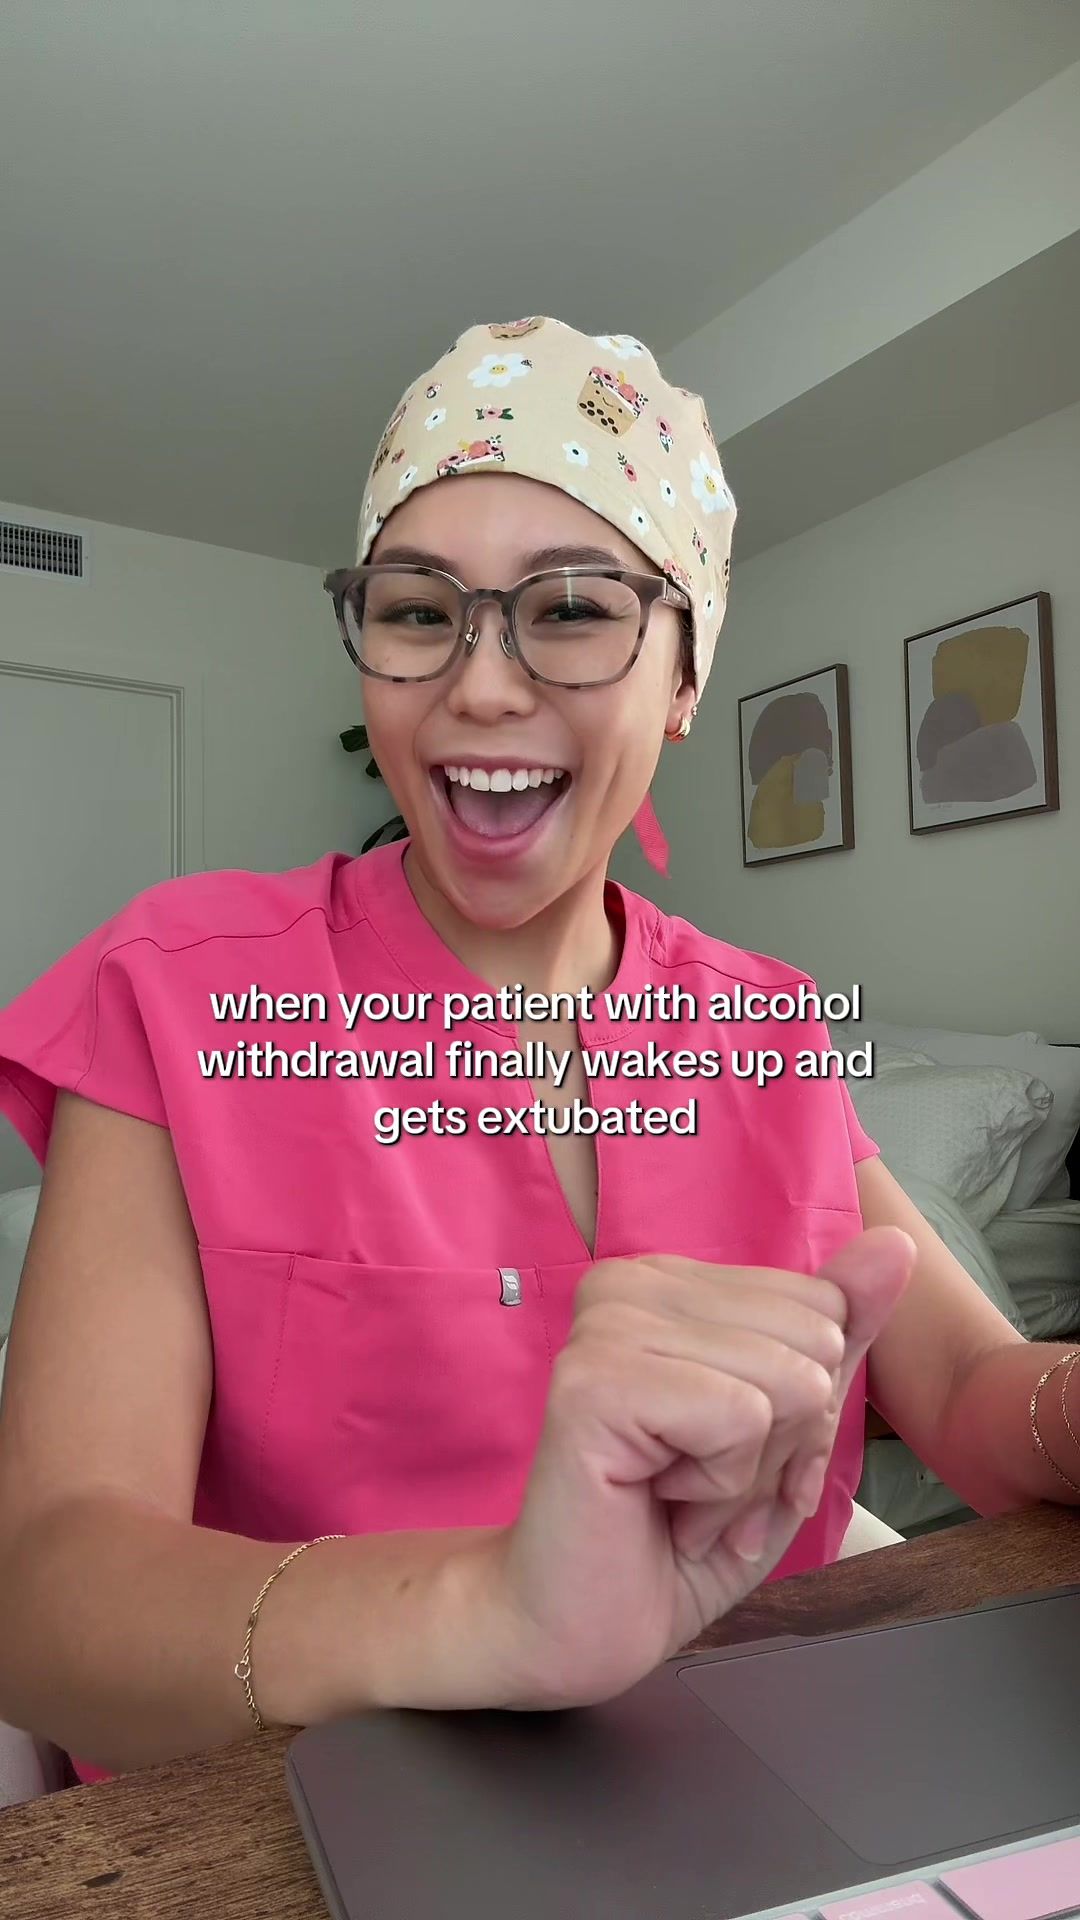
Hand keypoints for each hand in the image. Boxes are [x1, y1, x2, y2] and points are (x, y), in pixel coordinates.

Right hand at [484, 1226, 914, 1707]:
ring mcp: (605, 1326)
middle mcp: (631, 1283)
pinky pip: (741, 1418)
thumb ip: (838, 1334)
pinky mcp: (593, 1382)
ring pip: (786, 1382)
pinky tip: (659, 1503)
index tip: (732, 1455)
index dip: (806, 1406)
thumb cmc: (677, 1537)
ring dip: (750, 1475)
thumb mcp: (787, 1431)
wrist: (572, 1629)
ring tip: (679, 1500)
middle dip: (784, 1442)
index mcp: (671, 1281)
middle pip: (814, 1341)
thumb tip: (897, 1244)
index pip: (823, 1307)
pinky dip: (721, 1490)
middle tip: (701, 1487)